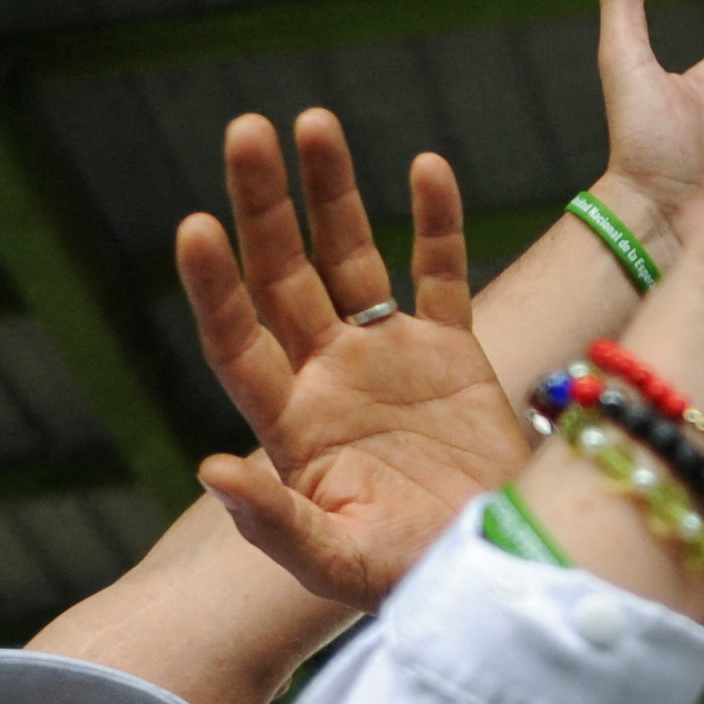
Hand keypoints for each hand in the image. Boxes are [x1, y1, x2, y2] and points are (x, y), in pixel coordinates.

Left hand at [178, 109, 532, 608]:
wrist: (509, 574)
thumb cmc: (418, 583)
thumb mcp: (339, 563)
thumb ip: (275, 523)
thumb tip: (208, 472)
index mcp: (291, 427)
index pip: (237, 342)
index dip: (214, 287)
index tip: (195, 227)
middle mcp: (329, 380)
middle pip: (283, 277)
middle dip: (263, 205)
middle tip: (246, 131)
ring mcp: (388, 361)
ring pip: (350, 259)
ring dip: (330, 193)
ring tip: (313, 121)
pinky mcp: (452, 354)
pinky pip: (440, 273)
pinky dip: (434, 223)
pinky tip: (424, 166)